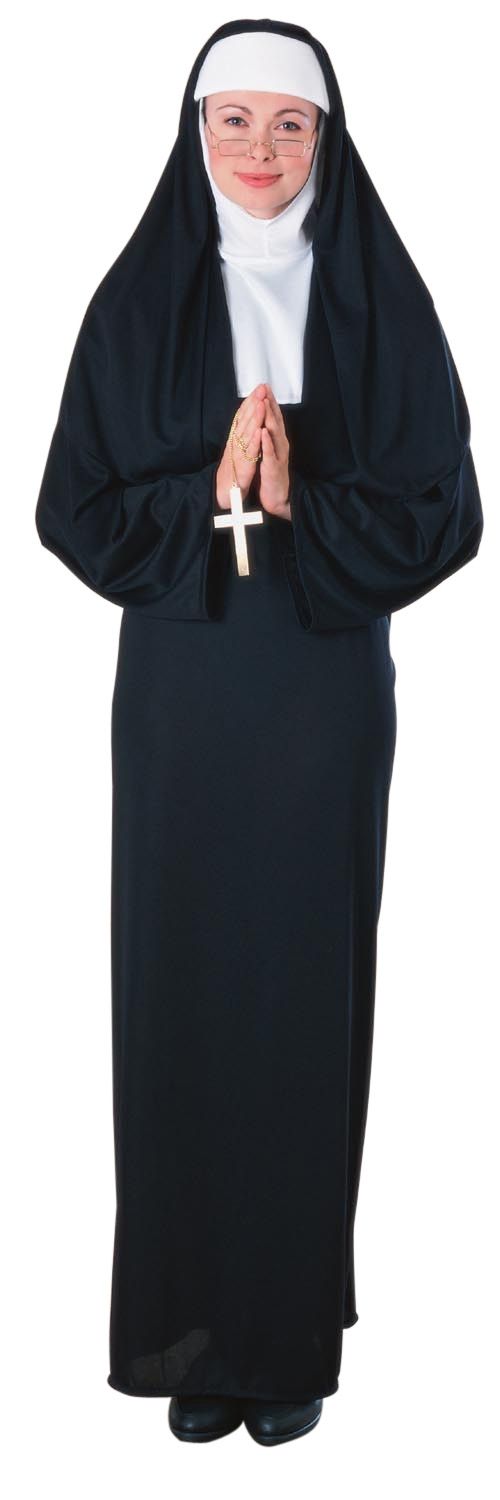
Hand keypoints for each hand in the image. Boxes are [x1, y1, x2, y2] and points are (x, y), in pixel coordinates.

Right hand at [216, 387, 265, 508]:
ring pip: (247, 432)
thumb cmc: (233, 472)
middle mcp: (235, 443)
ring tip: (261, 403)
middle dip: (253, 403)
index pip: (242, 416)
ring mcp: (238, 454)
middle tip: (261, 388)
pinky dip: (255, 440)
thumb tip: (246, 420)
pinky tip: (260, 430)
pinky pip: (249, 452)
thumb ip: (241, 435)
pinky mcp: (243, 466)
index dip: (250, 401)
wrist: (224, 493)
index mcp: (235, 439)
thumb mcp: (237, 450)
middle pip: (244, 420)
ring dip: (254, 417)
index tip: (259, 388)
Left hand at [256, 385, 290, 521]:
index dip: (269, 401)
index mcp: (277, 440)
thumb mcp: (270, 450)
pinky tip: (263, 432)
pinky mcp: (273, 468)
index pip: (274, 417)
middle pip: (275, 421)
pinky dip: (266, 442)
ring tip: (264, 403)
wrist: (277, 497)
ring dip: (269, 418)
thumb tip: (265, 419)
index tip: (264, 386)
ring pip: (274, 434)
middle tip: (265, 388)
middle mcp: (280, 445)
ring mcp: (278, 456)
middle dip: (269, 404)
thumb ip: (269, 435)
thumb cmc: (271, 473)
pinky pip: (269, 453)